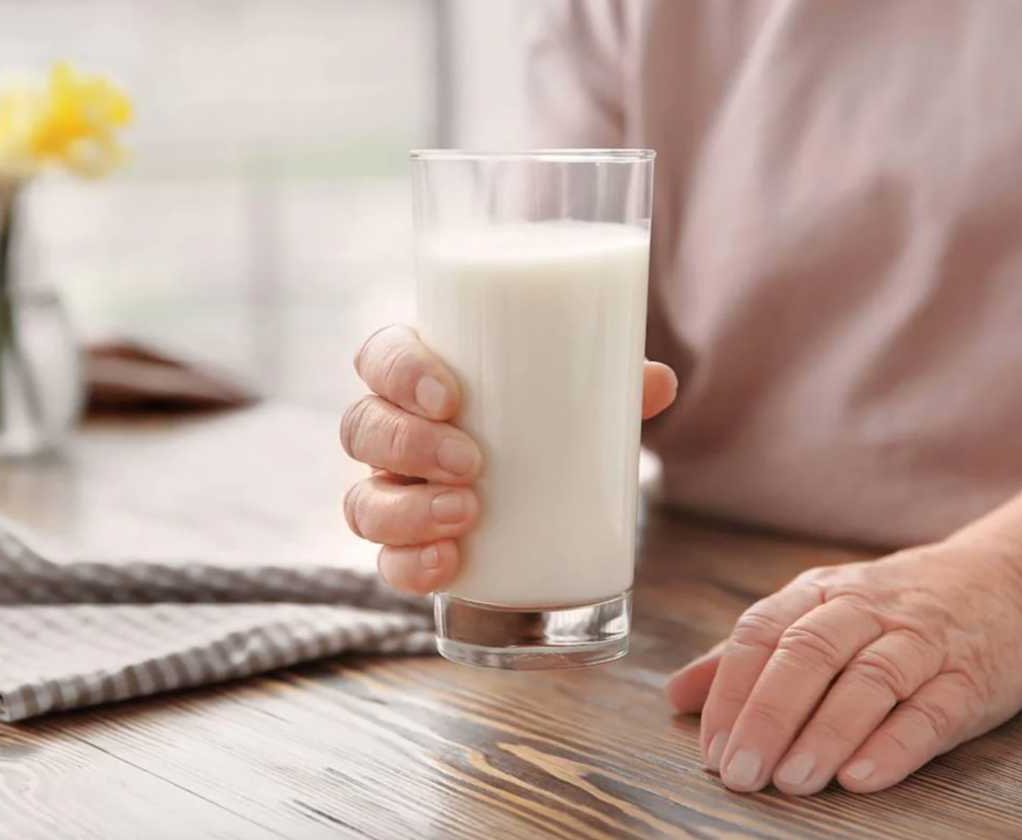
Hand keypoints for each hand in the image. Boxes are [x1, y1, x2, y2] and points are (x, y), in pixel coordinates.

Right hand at [341, 324, 677, 594]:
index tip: (450, 396)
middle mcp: (394, 434)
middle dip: (408, 445)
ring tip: (467, 515)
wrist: (545, 494)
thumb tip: (659, 382)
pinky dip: (408, 566)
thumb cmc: (548, 426)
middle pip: (363, 426)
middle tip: (472, 462)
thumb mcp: (578, 401)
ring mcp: (393, 492)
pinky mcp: (407, 547)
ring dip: (406, 509)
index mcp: (421, 380)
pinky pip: (384, 561)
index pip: (380, 357)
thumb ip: (614, 387)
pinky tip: (447, 565)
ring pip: (362, 499)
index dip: (399, 371)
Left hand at [664, 537, 1021, 794]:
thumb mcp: (820, 613)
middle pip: (810, 653)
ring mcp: (924, 640)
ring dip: (826, 732)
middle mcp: (869, 609)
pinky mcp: (975, 675)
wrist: (1017, 584)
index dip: (732, 689)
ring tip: (792, 780)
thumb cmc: (899, 610)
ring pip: (870, 679)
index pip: (763, 631)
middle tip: (740, 771)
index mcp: (822, 593)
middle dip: (768, 713)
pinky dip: (897, 743)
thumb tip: (676, 694)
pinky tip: (862, 777)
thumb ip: (750, 654)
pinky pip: (936, 708)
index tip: (710, 745)